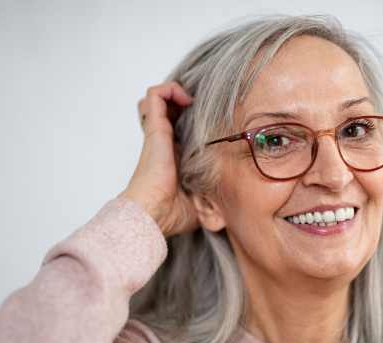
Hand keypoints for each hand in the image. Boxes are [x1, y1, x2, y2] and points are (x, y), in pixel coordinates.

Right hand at [118, 82, 197, 236]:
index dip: (190, 121)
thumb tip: (229, 203)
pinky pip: (155, 94)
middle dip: (184, 102)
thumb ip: (211, 196)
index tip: (211, 122)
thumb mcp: (199, 201)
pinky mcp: (155, 129)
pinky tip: (186, 99)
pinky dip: (170, 89)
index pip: (176, 130)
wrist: (153, 213)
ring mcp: (157, 134)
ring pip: (157, 97)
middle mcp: (163, 143)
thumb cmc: (172, 212)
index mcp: (172, 158)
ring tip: (190, 100)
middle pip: (166, 109)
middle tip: (203, 107)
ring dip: (174, 91)